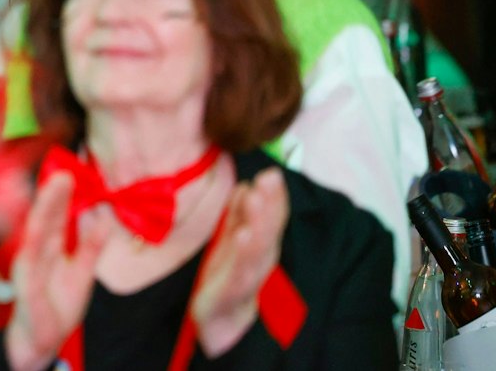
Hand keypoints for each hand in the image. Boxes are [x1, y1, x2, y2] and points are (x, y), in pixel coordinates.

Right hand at [3, 172, 110, 370]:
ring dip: (43, 210)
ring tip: (52, 189)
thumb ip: (90, 247)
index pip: (57, 216)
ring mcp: (29, 269)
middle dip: (53, 194)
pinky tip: (38, 228)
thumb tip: (104, 220)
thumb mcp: (82, 274)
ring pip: (35, 234)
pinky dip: (33, 246)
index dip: (62, 194)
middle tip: (64, 171)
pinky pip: (31, 265)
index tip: (70, 171)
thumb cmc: (55, 307)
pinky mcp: (27, 288)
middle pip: (45, 218)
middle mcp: (37, 253)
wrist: (41, 344)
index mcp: (51, 248)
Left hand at [192, 168, 288, 356]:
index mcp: (262, 244)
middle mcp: (262, 259)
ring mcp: (249, 275)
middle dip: (271, 202)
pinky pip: (239, 271)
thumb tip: (247, 185)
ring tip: (256, 197)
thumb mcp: (233, 239)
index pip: (273, 216)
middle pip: (270, 228)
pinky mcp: (231, 291)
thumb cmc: (228, 274)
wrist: (219, 322)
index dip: (275, 195)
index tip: (273, 172)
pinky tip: (242, 234)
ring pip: (258, 247)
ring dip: (259, 221)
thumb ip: (240, 214)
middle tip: (269, 177)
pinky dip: (243, 252)